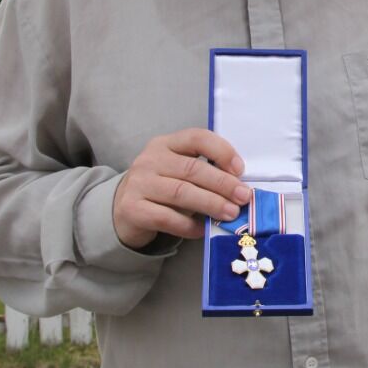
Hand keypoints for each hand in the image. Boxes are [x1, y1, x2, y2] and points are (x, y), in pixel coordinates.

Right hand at [112, 129, 249, 248]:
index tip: (240, 169)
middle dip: (222, 184)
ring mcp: (138, 184)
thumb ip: (203, 173)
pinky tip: (202, 229)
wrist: (123, 210)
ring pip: (181, 193)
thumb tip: (238, 188)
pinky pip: (167, 217)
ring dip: (211, 204)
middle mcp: (149, 160)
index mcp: (165, 144)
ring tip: (231, 213)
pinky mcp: (132, 208)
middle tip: (243, 197)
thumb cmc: (161, 189)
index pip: (196, 138)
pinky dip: (189, 225)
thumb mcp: (178, 172)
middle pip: (192, 169)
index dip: (221, 151)